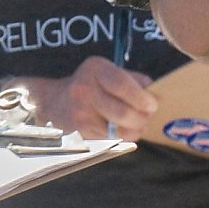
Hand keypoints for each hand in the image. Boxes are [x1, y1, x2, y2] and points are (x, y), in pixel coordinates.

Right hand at [28, 57, 157, 139]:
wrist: (53, 102)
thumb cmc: (89, 86)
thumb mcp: (106, 72)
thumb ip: (132, 79)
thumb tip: (154, 93)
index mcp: (94, 69)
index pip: (122, 84)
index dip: (141, 98)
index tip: (152, 105)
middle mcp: (84, 90)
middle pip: (123, 112)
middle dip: (142, 118)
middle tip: (148, 116)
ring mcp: (81, 113)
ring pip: (119, 130)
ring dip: (136, 129)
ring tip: (138, 124)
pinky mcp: (81, 132)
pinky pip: (112, 138)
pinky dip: (123, 135)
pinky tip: (123, 128)